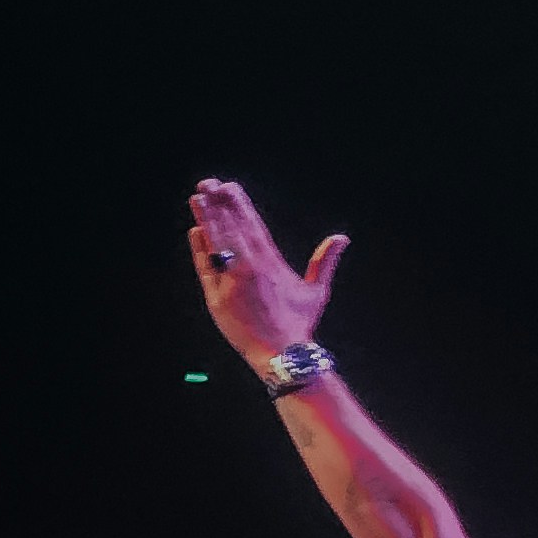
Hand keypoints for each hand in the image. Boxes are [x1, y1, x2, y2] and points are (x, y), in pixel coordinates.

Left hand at [189, 178, 346, 369]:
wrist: (282, 354)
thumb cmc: (299, 324)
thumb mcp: (316, 290)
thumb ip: (324, 261)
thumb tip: (342, 237)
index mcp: (272, 263)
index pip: (252, 225)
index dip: (240, 205)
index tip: (229, 186)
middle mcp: (251, 268)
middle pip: (232, 228)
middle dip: (219, 204)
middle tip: (208, 183)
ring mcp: (232, 282)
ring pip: (217, 243)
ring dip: (207, 219)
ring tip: (198, 197)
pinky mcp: (217, 298)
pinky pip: (206, 268)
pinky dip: (201, 249)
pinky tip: (196, 230)